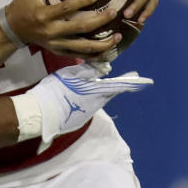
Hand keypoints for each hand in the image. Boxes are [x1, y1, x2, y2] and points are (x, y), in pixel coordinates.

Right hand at [6, 0, 122, 58]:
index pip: (66, 9)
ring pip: (83, 48)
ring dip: (102, 44)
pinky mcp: (59, 51)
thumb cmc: (23, 4)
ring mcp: (56, 44)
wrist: (13, 28)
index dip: (82, 2)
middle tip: (114, 12)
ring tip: (117, 36)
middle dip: (99, 21)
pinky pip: (80, 55)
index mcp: (44, 15)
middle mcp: (51, 31)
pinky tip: (108, 49)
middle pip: (80, 29)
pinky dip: (95, 54)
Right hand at [28, 62, 152, 152]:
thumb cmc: (56, 91)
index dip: (132, 83)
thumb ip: (89, 70)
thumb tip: (106, 67)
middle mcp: (95, 105)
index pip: (119, 86)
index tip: (146, 81)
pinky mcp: (76, 120)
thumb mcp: (71, 74)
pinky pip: (86, 106)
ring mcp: (86, 114)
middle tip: (124, 78)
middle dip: (115, 86)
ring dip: (98, 92)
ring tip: (92, 85)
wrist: (41, 114)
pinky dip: (87, 99)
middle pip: (108, 93)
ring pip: (97, 100)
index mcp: (96, 93)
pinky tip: (77, 96)